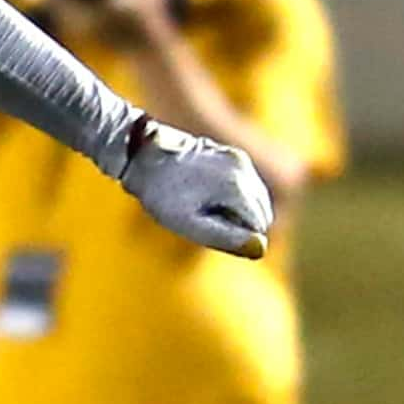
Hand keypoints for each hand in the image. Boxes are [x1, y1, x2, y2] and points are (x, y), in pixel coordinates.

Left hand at [114, 116, 271, 257]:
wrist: (141, 156)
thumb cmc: (160, 194)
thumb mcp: (188, 223)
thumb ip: (225, 238)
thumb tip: (261, 248)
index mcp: (237, 187)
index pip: (258, 226)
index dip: (234, 235)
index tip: (204, 226)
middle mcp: (245, 169)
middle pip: (261, 211)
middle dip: (238, 222)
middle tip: (201, 216)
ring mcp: (240, 159)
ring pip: (256, 198)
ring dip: (237, 209)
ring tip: (200, 203)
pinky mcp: (232, 154)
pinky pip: (246, 184)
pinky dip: (233, 194)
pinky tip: (204, 193)